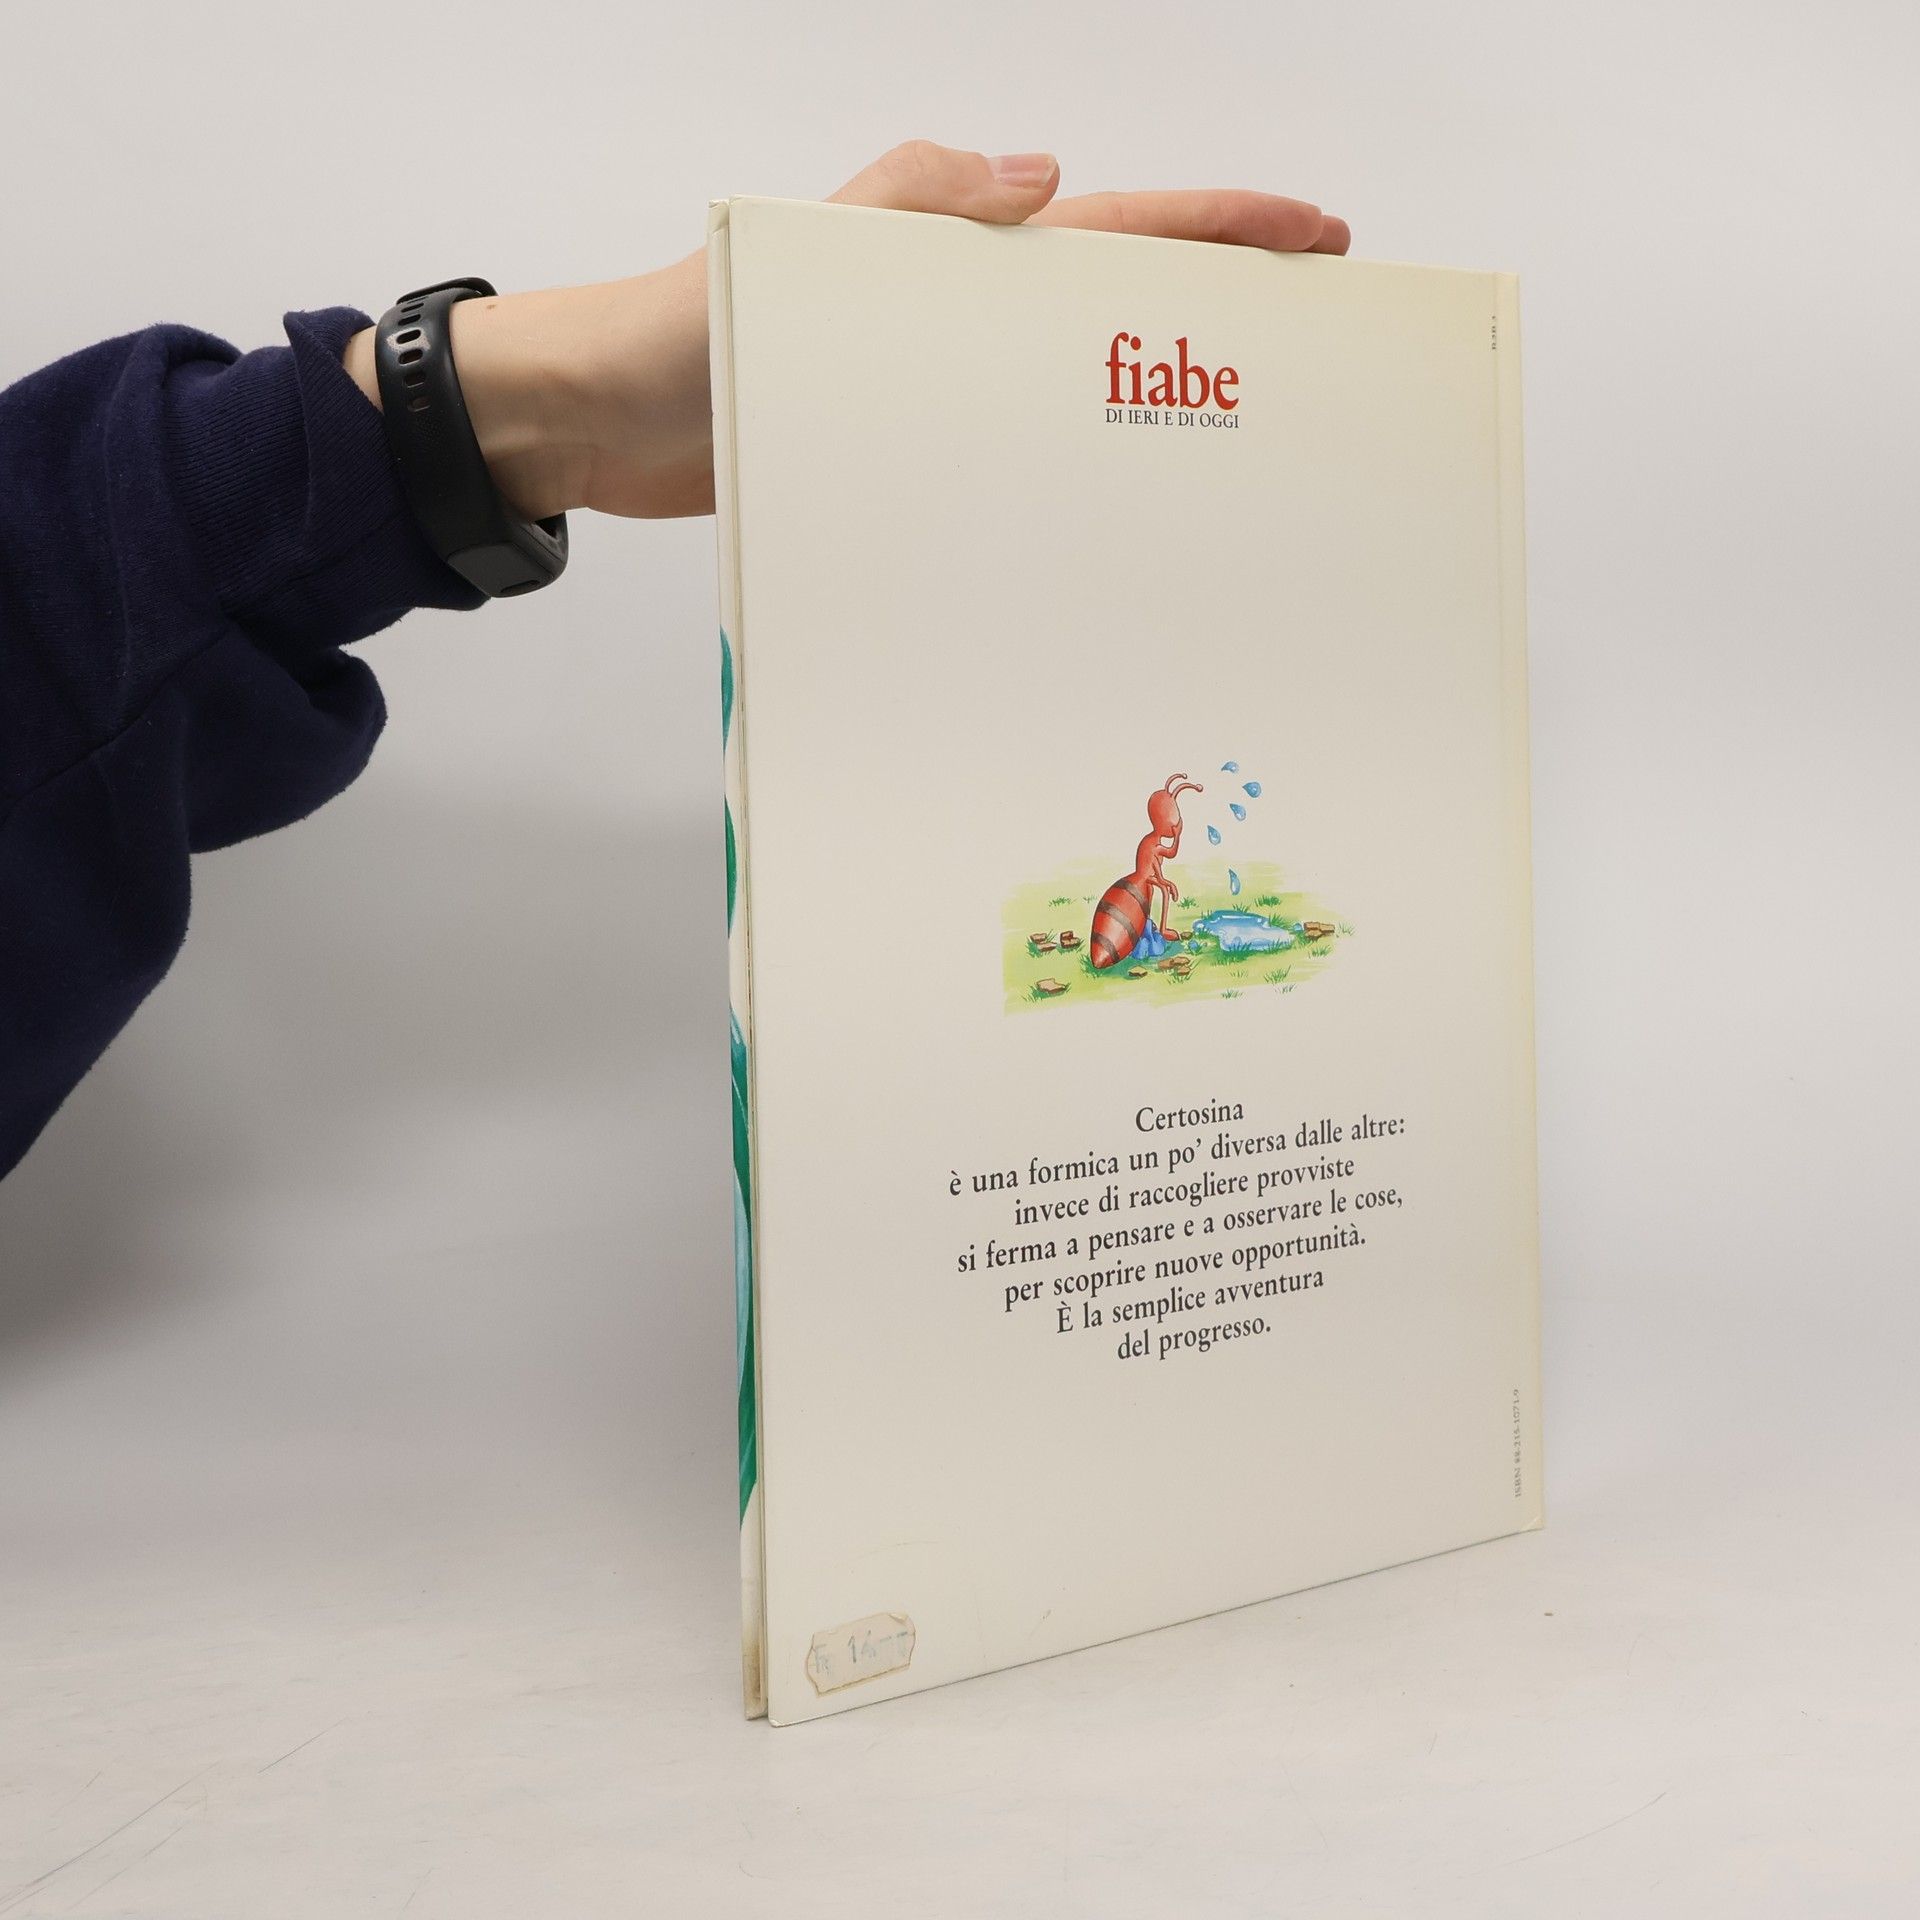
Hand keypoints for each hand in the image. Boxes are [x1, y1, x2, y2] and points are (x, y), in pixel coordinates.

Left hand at [343, 142, 1350, 523]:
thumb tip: (1037, 176)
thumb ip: (905, 205)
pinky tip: (1104, 508)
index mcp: (948, 255)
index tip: (1312, 236)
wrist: (592, 422)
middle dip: (1216, 306)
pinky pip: (1002, 452)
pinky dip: (1062, 468)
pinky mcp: (896, 454)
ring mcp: (930, 388)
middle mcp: (953, 317)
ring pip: (1068, 382)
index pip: (1111, 227)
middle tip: (1312, 332)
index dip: (1215, 229)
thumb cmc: (677, 332)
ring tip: (1240, 432)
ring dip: (1151, 396)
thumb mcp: (793, 255)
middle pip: (1113, 299)